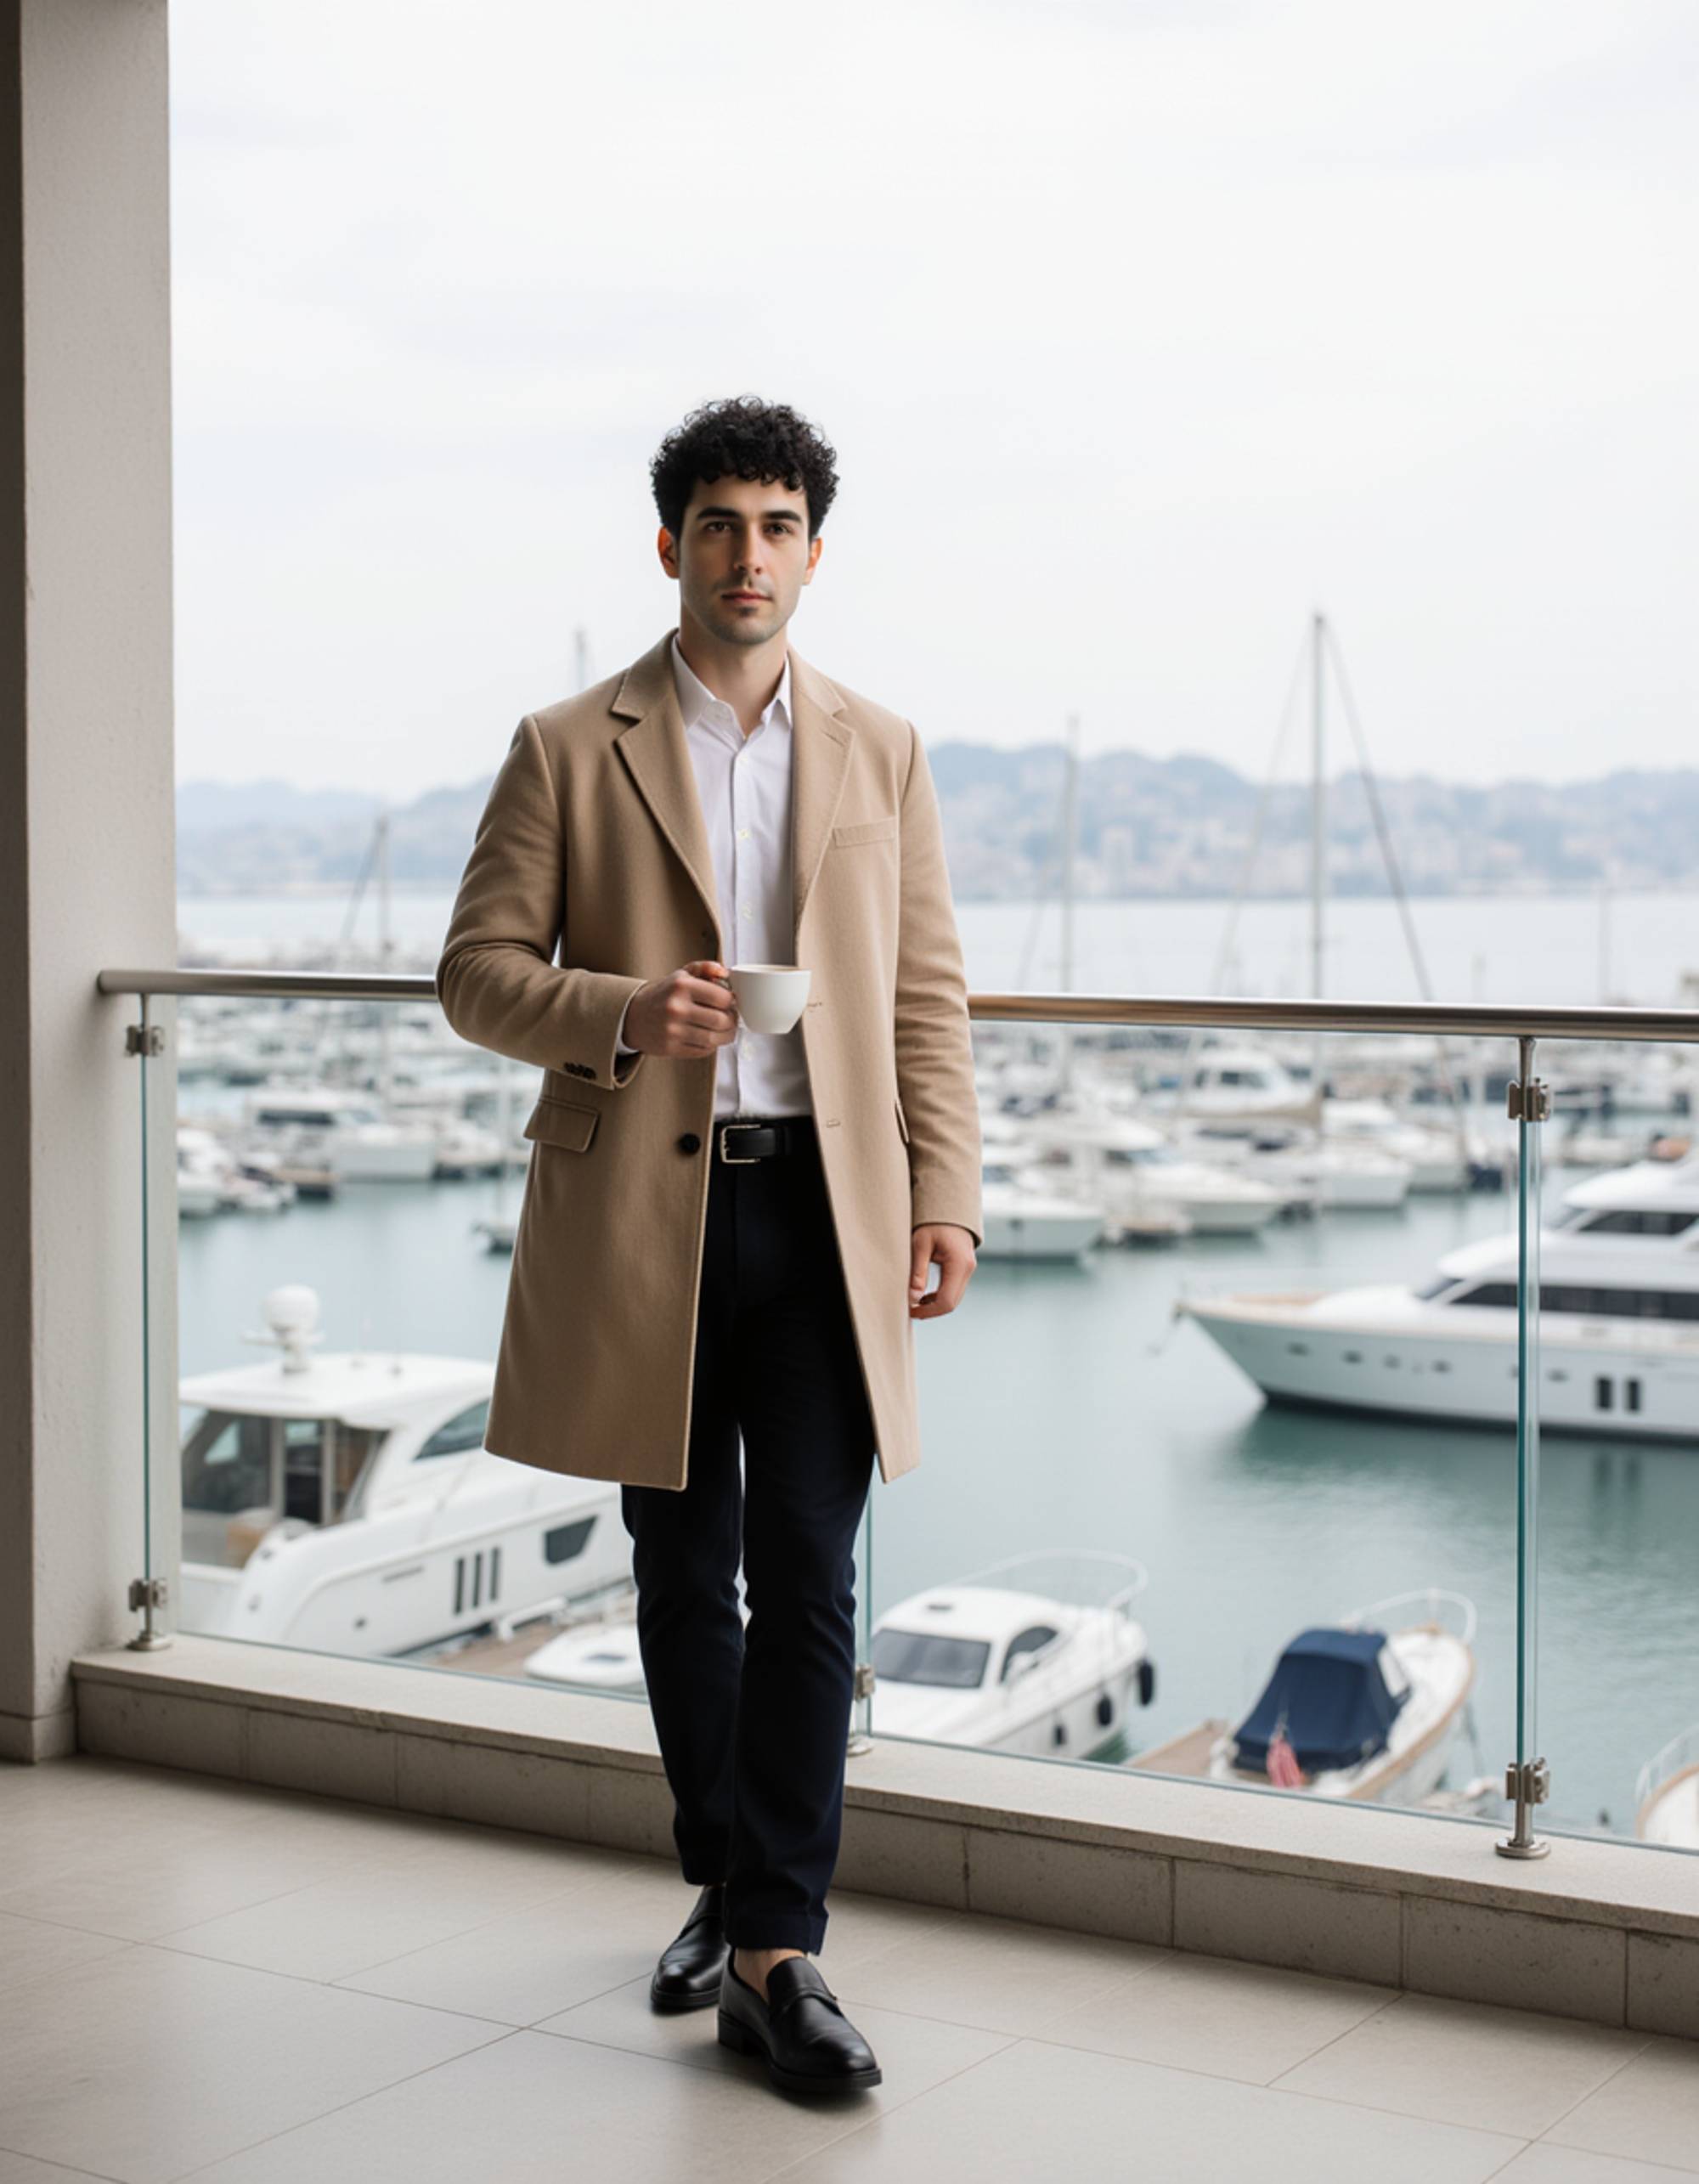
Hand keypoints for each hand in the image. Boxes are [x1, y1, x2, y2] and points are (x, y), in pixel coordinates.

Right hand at [623, 961, 739, 1059]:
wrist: (631, 1015)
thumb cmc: (662, 995)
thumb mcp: (680, 975)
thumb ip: (704, 968)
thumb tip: (724, 973)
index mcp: (681, 986)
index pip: (722, 997)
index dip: (732, 1001)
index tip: (730, 1003)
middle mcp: (676, 1008)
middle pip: (721, 1020)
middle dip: (732, 1021)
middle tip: (731, 1019)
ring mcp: (672, 1030)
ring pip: (714, 1039)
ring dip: (726, 1037)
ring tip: (725, 1031)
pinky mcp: (670, 1048)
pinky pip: (702, 1051)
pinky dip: (711, 1046)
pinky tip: (708, 1038)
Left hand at [909, 1223, 976, 1318]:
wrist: (949, 1207)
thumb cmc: (933, 1222)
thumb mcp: (921, 1244)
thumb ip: (917, 1272)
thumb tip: (912, 1298)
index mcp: (959, 1264)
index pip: (946, 1300)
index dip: (927, 1311)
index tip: (910, 1310)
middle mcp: (968, 1269)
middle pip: (952, 1303)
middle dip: (931, 1311)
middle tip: (910, 1310)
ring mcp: (968, 1269)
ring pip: (954, 1298)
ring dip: (935, 1305)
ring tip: (914, 1303)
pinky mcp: (964, 1268)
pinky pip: (954, 1289)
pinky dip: (940, 1296)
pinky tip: (924, 1296)